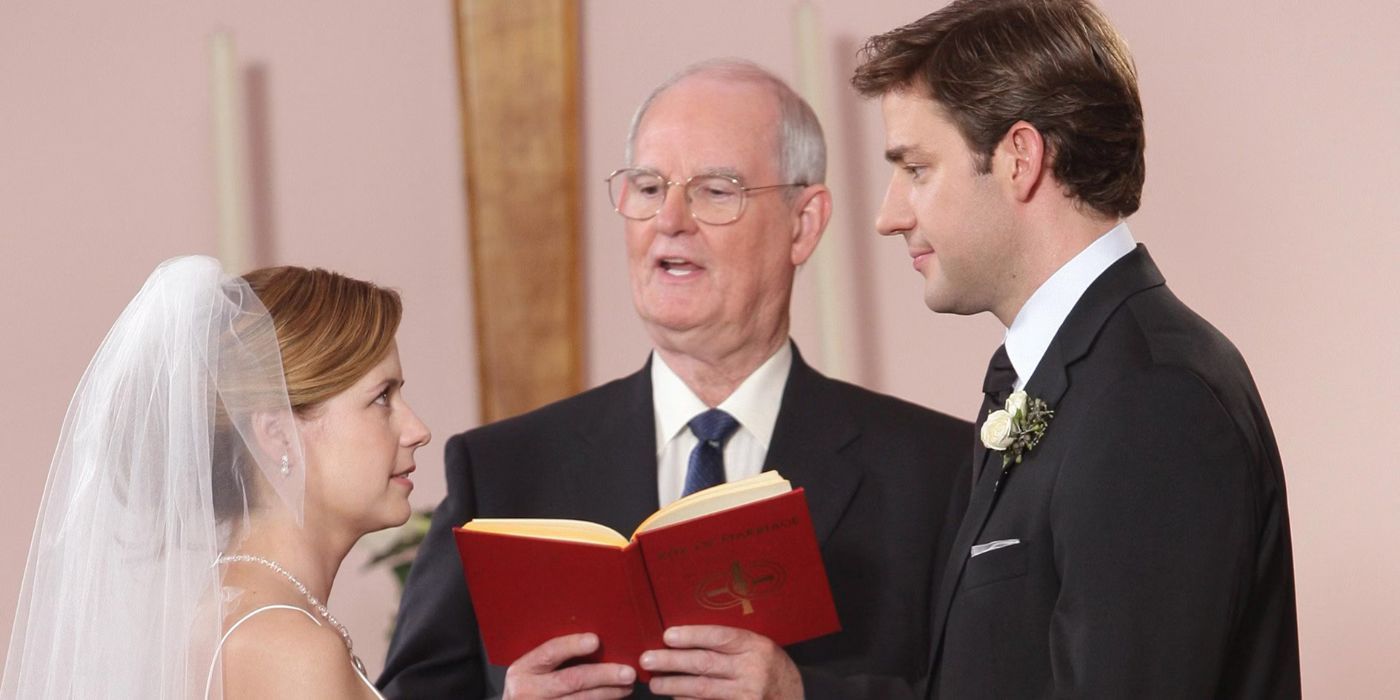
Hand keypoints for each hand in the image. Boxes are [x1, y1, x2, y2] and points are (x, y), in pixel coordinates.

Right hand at [502, 632, 635, 698]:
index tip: (595, 640)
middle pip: (571, 680)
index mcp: (522, 670)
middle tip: (628, 672)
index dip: (572, 645)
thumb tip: (594, 640)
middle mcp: (527, 691)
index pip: (549, 653)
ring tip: (628, 686)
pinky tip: (613, 698)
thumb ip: (553, 657)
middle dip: (603, 675)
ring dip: (608, 693)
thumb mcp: (531, 670)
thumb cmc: (530, 686)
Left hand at [639, 626, 802, 699]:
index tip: (666, 636)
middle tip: (647, 659)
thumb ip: (731, 643)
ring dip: (674, 686)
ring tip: (655, 683)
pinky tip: (675, 698)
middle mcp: (752, 670)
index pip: (719, 637)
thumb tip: (686, 639)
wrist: (796, 697)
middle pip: (704, 664)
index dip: (691, 636)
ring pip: (703, 689)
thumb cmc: (771, 667)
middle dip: (672, 662)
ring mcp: (747, 695)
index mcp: (756, 646)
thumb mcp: (760, 647)